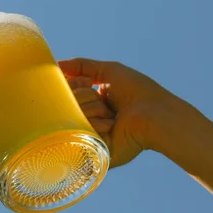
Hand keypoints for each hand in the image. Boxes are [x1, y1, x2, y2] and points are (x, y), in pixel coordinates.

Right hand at [58, 58, 186, 166]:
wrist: (154, 114)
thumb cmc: (137, 91)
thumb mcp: (109, 71)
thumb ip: (82, 66)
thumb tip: (57, 64)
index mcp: (92, 101)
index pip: (67, 91)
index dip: (74, 84)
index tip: (89, 83)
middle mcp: (89, 117)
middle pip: (67, 103)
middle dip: (85, 96)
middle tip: (104, 99)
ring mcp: (90, 134)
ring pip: (73, 117)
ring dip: (95, 109)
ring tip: (113, 115)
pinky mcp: (92, 148)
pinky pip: (81, 131)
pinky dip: (97, 124)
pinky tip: (113, 126)